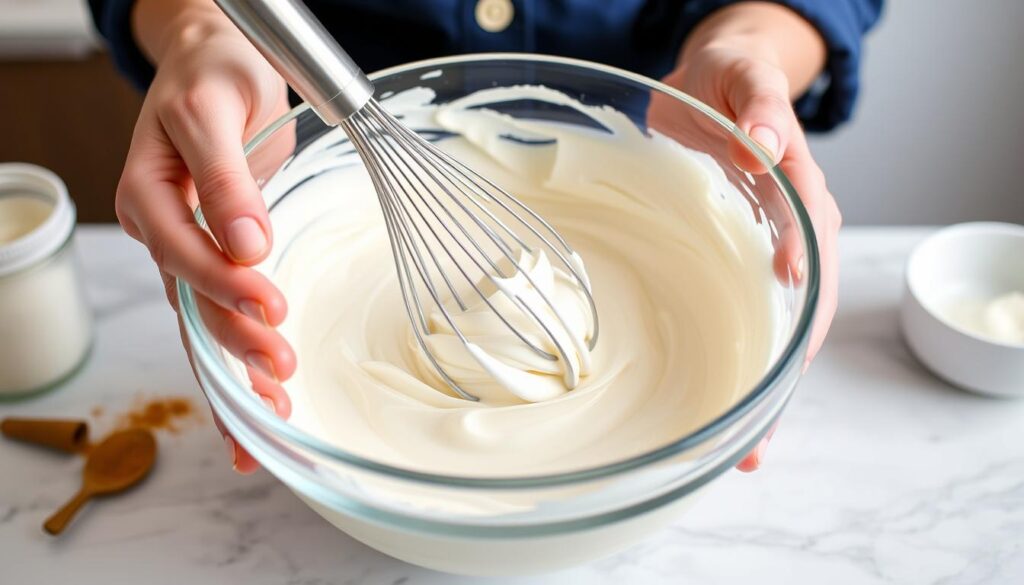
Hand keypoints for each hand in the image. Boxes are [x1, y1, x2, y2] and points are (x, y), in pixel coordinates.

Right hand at [115, 8, 295, 471]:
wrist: (214, 67)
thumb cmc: (213, 78)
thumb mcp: (214, 111)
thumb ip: (225, 177)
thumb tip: (247, 243)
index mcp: (148, 196)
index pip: (183, 253)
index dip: (224, 285)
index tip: (272, 306)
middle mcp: (162, 233)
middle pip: (193, 301)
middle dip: (237, 342)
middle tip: (283, 369)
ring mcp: (188, 251)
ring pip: (205, 323)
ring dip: (236, 372)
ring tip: (273, 417)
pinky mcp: (216, 260)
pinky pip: (221, 317)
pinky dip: (239, 362)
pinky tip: (263, 402)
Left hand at [661, 13, 840, 470]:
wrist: (713, 82)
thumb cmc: (731, 80)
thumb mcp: (744, 78)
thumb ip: (758, 107)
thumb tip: (765, 145)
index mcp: (800, 194)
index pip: (812, 253)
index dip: (802, 302)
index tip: (787, 347)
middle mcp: (789, 236)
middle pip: (798, 317)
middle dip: (778, 379)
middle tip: (754, 444)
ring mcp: (758, 256)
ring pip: (767, 331)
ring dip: (755, 390)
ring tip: (738, 453)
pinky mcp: (726, 263)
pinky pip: (732, 318)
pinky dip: (726, 361)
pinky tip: (712, 407)